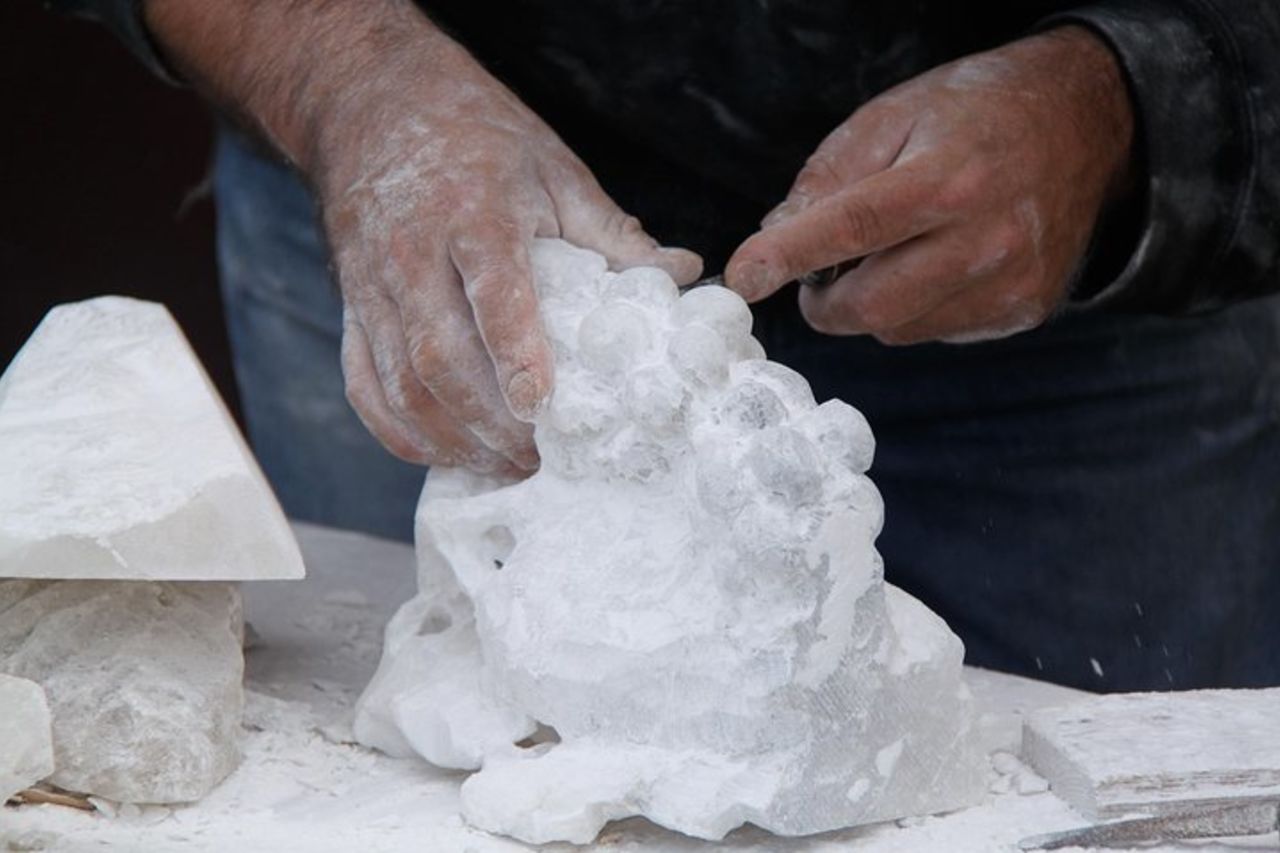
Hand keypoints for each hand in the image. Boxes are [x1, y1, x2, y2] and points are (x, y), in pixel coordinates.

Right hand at [146, 0, 700, 470]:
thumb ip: (610, 232)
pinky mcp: (349, 308)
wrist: (371, 102)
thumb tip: (683, 274)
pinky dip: (401, 433)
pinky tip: (448, 452)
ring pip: (400, 385)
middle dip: (489, 422)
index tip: (543, 406)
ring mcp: (370, 287)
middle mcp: (411, 255)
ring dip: (451, 439)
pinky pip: (365, 387)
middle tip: (539, 457)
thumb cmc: (475, 137)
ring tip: (504, 465)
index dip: (516, 355)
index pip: (492, 293)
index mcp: (472, 214)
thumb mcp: (551, 168)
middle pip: (438, 357)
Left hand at [724, 27, 1133, 343]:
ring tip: (893, 252)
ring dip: (870, 304)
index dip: (789, 256)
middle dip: (824, 302)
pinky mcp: (1023, 310)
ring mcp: (1011, 282)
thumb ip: (828, 177)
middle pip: (872, 305)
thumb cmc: (975, 113)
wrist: (1085, 124)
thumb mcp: (893, 114)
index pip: (853, 227)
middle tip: (818, 274)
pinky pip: (935, 332)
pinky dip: (913, 309)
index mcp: (950, 176)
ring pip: (898, 328)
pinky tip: (935, 265)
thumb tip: (775, 235)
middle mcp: (989, 237)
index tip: (741, 277)